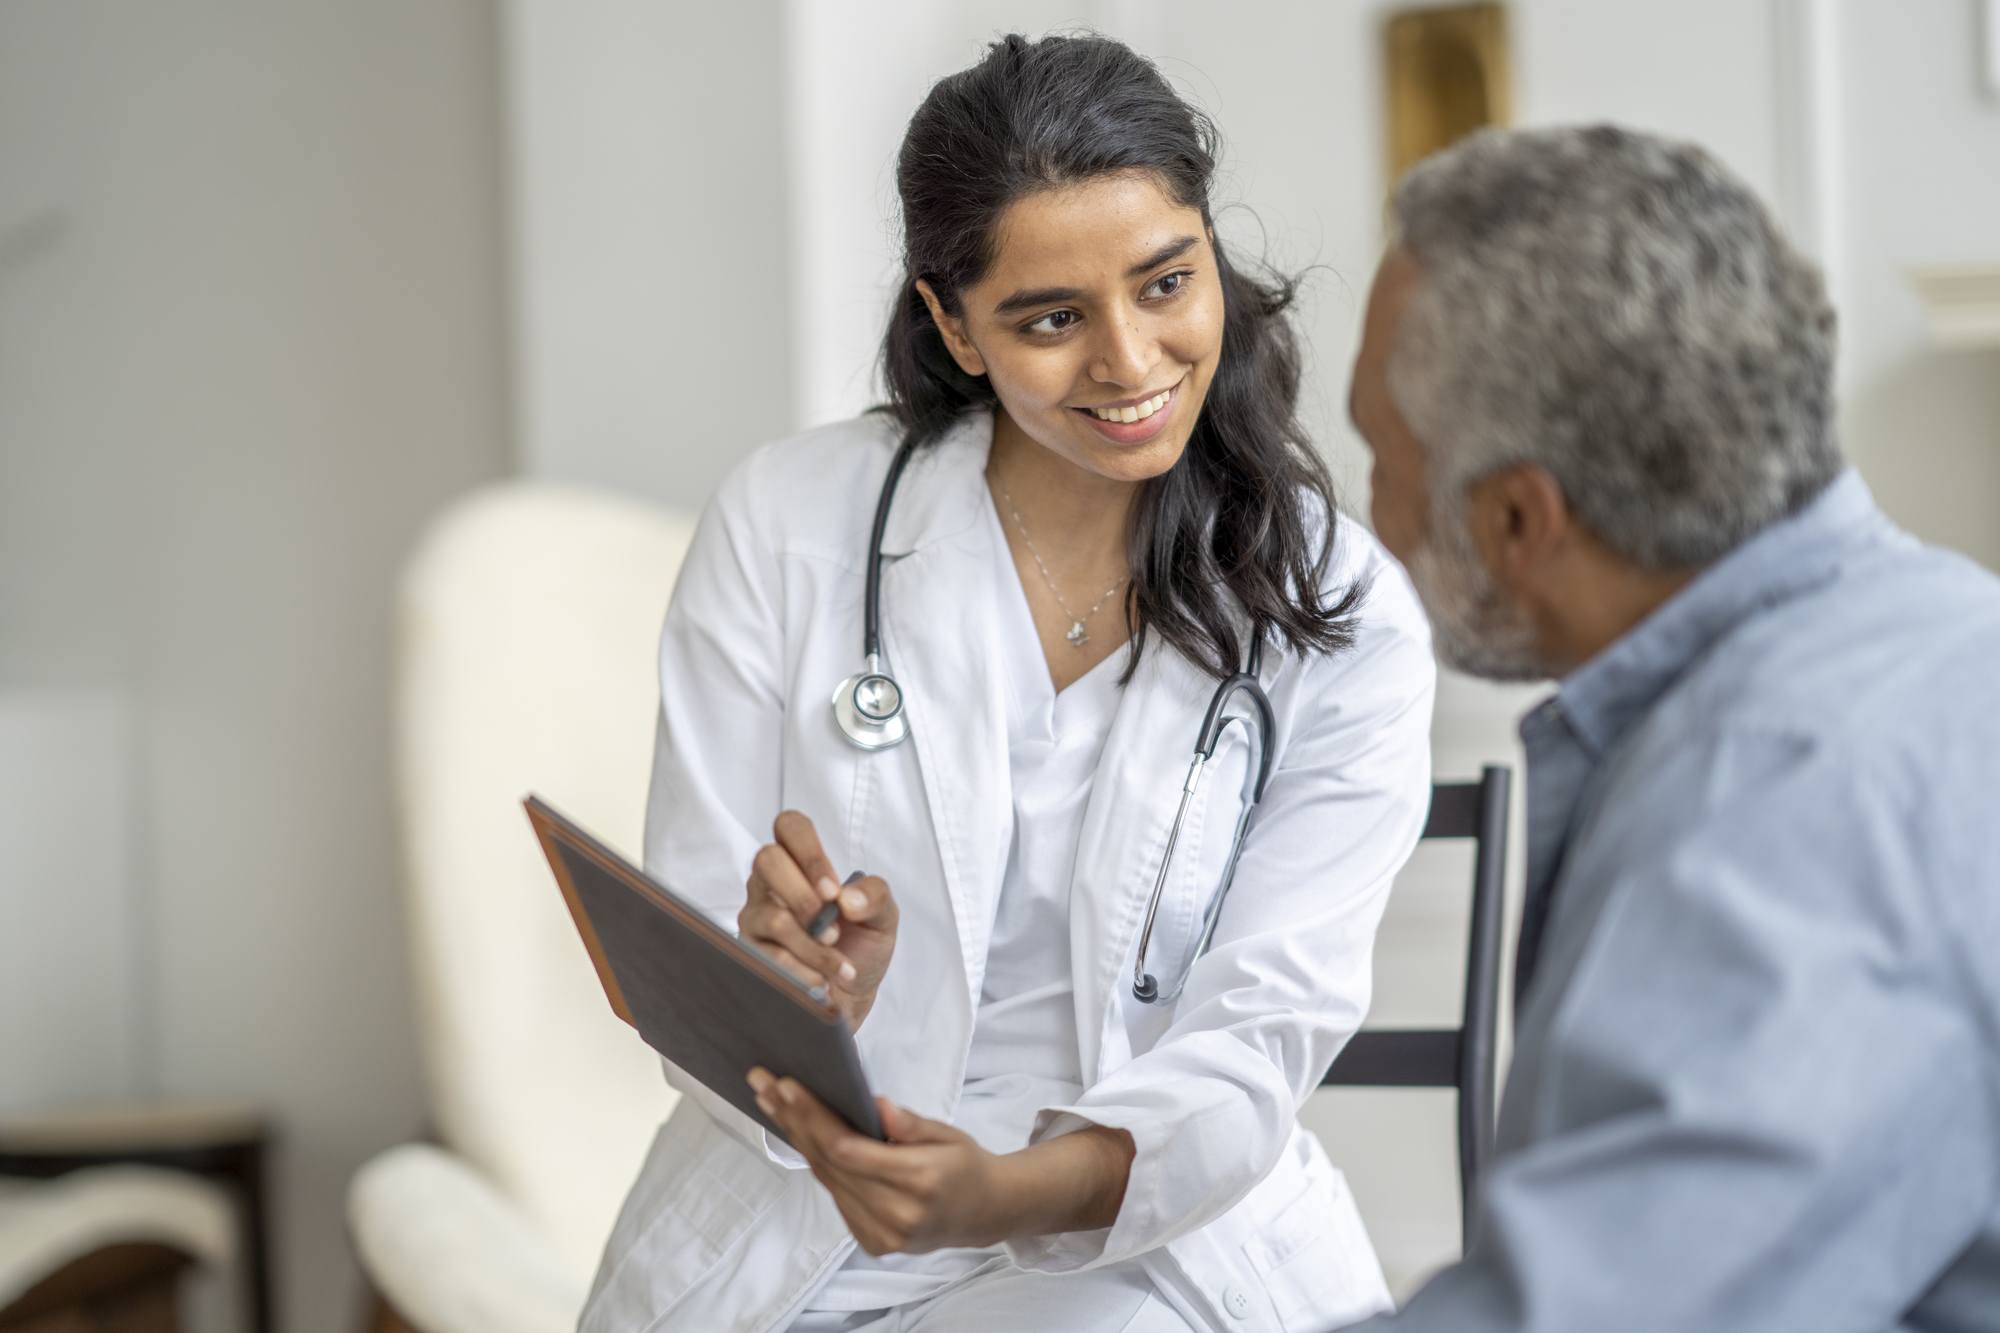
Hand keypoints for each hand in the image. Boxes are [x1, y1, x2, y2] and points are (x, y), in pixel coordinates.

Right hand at [737, 810, 897, 1028]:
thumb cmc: (861, 948)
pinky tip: (822, 982)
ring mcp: (756, 916)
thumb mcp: (883, 918)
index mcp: (801, 864)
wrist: (851, 998)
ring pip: (774, 917)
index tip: (832, 890)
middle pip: (767, 860)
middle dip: (806, 898)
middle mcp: (771, 884)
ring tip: (838, 965)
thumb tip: (846, 898)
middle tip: (833, 929)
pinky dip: (806, 972)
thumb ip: (875, 896)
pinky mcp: (750, 952)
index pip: (790, 826)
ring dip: (815, 948)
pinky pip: (771, 957)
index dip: (809, 852)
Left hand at [747, 1069, 1009, 1254]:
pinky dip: (817, 1162)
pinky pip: (837, 1195)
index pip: (850, 1150)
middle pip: (830, 1164)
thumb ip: (910, 1124)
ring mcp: (882, 1235)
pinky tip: (798, 1132)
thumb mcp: (948, 1134)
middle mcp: (897, 1216)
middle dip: (794, 1120)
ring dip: (797, 1138)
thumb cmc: (965, 1164)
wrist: (982, 1212)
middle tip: (764, 1083)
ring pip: (828, 1179)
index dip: (814, 1118)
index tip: (788, 1086)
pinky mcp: (872, 1242)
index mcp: (920, 1182)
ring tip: (772, 1102)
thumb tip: (874, 1104)